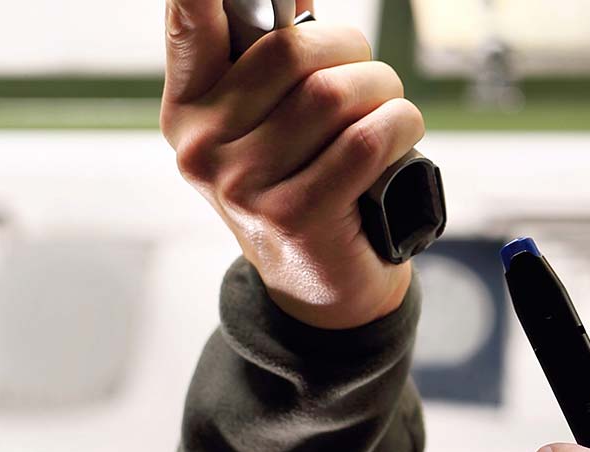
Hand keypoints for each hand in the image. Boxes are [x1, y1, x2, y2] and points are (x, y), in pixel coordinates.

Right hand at [161, 0, 421, 328]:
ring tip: (386, 109)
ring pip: (337, 94)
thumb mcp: (267, 124)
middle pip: (293, 53)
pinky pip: (367, 139)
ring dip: (383, 91)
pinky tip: (399, 134)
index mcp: (189, 110)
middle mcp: (203, 147)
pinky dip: (400, 125)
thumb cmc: (302, 185)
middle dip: (350, 49)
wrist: (320, 286)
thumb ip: (271, 60)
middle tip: (366, 72)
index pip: (189, 28)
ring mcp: (244, 186)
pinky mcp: (296, 216)